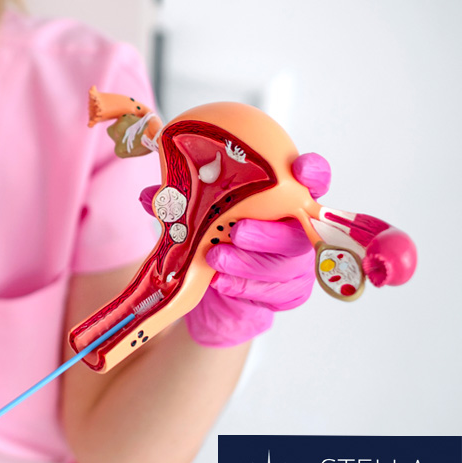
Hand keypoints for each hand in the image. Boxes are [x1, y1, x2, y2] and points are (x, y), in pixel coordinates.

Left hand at [140, 153, 330, 347]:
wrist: (219, 292)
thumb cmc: (217, 240)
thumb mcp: (200, 217)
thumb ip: (182, 203)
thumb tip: (150, 194)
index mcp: (284, 199)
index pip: (312, 181)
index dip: (312, 173)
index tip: (301, 169)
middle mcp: (297, 229)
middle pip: (298, 229)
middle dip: (267, 231)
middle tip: (237, 231)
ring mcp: (296, 264)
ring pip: (282, 264)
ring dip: (247, 263)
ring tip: (216, 257)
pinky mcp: (288, 293)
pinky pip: (270, 293)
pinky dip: (242, 287)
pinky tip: (220, 283)